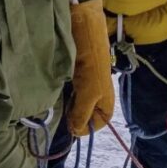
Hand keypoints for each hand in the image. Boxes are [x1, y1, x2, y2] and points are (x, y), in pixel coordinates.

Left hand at [67, 0, 114, 135]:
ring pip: (77, 104)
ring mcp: (88, 86)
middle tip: (64, 111)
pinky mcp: (78, 77)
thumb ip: (81, 114)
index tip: (70, 127)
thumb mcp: (88, 94)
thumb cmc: (91, 66)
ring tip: (62, 99)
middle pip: (86, 115)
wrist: (85, 35)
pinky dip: (65, 93)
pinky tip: (59, 89)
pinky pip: (71, 92)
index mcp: (107, 103)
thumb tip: (75, 132)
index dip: (84, 128)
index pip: (97, 125)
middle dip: (75, 116)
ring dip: (68, 104)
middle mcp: (99, 97)